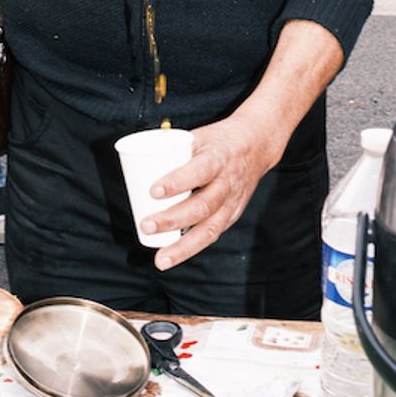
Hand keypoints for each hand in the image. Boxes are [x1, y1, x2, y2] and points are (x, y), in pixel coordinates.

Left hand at [142, 115, 281, 270]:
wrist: (257, 145)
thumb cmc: (220, 141)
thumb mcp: (200, 136)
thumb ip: (174, 150)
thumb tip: (138, 160)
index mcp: (219, 158)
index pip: (199, 171)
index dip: (177, 182)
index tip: (153, 191)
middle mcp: (227, 183)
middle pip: (201, 206)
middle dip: (172, 219)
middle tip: (146, 225)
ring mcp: (232, 202)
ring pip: (209, 229)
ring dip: (183, 247)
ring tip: (160, 260)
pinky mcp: (232, 215)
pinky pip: (212, 234)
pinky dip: (193, 247)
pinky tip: (174, 256)